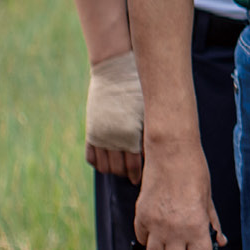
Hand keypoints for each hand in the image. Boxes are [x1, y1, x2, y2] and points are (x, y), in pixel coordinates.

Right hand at [85, 50, 145, 182]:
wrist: (116, 69)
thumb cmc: (139, 88)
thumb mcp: (149, 110)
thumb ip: (151, 131)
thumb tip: (158, 151)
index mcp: (130, 134)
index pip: (134, 166)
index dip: (139, 176)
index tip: (142, 180)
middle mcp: (113, 138)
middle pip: (118, 169)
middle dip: (127, 175)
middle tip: (134, 177)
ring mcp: (100, 135)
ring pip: (104, 166)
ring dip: (114, 170)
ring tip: (123, 171)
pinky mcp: (92, 131)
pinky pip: (91, 157)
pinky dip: (99, 163)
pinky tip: (107, 163)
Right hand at [134, 142, 220, 249]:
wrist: (171, 152)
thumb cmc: (194, 172)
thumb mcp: (208, 200)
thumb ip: (212, 224)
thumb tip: (219, 242)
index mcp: (195, 226)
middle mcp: (174, 230)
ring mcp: (154, 225)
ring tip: (171, 249)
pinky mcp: (140, 217)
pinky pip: (141, 241)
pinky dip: (149, 242)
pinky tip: (158, 233)